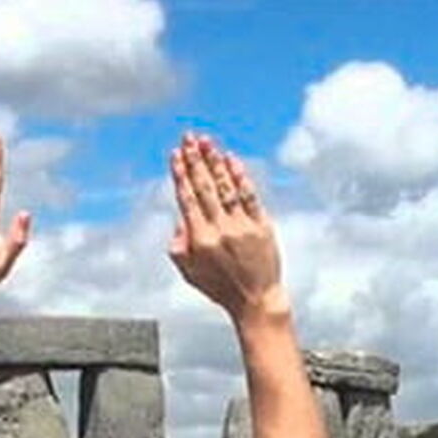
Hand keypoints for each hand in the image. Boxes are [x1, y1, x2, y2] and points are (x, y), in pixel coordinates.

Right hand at [167, 133, 287, 323]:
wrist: (256, 300)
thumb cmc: (221, 288)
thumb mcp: (190, 274)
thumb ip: (179, 247)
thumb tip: (179, 220)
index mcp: (200, 240)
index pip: (187, 199)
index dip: (181, 174)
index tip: (176, 154)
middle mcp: (219, 230)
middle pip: (205, 187)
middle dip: (195, 160)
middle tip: (188, 137)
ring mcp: (241, 226)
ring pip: (226, 187)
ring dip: (215, 161)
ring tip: (207, 142)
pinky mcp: (261, 226)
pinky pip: (249, 196)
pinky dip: (240, 176)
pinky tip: (231, 160)